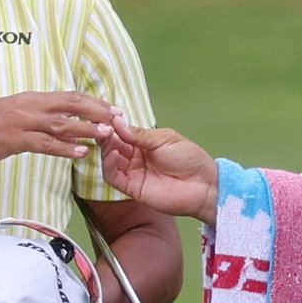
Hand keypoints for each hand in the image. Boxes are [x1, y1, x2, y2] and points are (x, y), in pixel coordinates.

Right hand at [0, 93, 115, 165]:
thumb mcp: (15, 114)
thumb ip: (38, 116)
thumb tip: (59, 122)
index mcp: (33, 98)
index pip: (71, 97)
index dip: (95, 102)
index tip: (114, 109)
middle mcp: (31, 106)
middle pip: (72, 104)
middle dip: (99, 112)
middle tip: (120, 120)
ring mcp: (23, 122)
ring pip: (62, 123)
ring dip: (87, 129)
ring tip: (108, 135)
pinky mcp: (15, 139)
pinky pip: (44, 143)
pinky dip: (64, 148)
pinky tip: (80, 152)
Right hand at [100, 121, 217, 222]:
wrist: (202, 185)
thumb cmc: (189, 159)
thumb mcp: (164, 139)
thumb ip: (140, 134)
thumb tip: (117, 122)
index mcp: (144, 143)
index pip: (122, 132)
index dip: (113, 124)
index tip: (104, 114)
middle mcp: (135, 157)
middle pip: (113, 145)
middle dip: (106, 134)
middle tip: (100, 124)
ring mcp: (132, 172)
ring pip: (110, 160)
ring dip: (105, 148)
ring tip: (104, 136)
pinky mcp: (132, 188)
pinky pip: (113, 176)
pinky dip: (108, 165)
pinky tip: (110, 154)